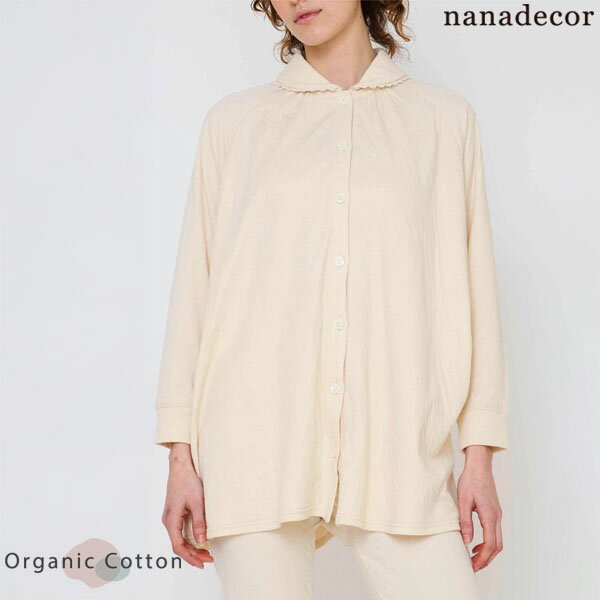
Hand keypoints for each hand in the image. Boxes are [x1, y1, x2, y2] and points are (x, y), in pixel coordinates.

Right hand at [162, 443, 212, 567]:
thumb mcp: (197, 502)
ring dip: (191, 547)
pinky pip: (180, 532)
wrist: (180, 467)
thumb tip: (202, 541)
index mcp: (171, 520)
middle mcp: (168, 521)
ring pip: (179, 539)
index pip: (178, 546)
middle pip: (179, 545)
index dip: (190, 557)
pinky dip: (189, 539)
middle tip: (209, 559)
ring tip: (206, 553)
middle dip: (193, 554)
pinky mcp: (174, 514)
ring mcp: (170, 518)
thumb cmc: (188, 482)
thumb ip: (199, 522)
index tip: (202, 563)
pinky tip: (199, 541)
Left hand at [457, 445, 502, 571]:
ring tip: (474, 558)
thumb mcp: (463, 501)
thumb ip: (465, 522)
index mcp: (490, 515)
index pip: (489, 544)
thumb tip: (466, 542)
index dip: (482, 558)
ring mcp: (497, 514)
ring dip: (487, 552)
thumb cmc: (471, 480)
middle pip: (497, 546)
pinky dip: (488, 542)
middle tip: (473, 566)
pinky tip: (476, 543)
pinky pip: (495, 532)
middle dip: (486, 559)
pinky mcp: (495, 511)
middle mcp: (497, 517)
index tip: (473, 566)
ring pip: (498, 540)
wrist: (480, 465)